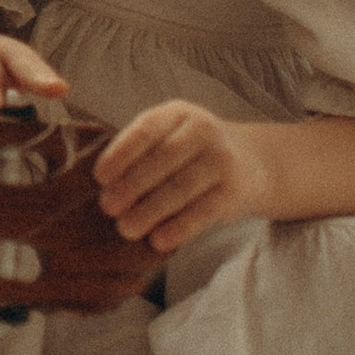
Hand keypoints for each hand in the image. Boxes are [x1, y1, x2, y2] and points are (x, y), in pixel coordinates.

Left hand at [94, 100, 270, 250]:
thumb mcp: (170, 136)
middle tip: (108, 207)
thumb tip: (101, 184)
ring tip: (126, 229)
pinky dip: (178, 228)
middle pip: (163, 160)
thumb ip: (142, 150)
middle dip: (132, 186)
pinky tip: (158, 241)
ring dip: (150, 211)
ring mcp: (222, 160)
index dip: (121, 153)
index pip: (146, 130)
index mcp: (178, 113)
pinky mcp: (235, 191)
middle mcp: (204, 130)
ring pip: (181, 188)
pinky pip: (203, 212)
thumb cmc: (192, 152)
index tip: (100, 177)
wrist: (254, 163)